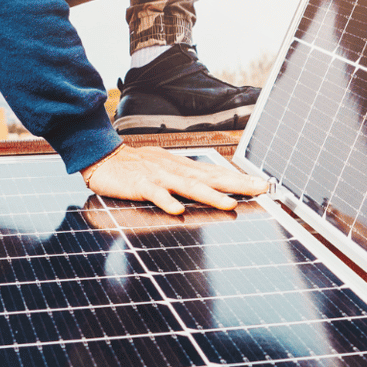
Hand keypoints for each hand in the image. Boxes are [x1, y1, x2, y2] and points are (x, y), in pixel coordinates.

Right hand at [79, 143, 269, 213]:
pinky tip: (176, 210)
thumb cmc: (136, 166)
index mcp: (183, 167)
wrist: (103, 157)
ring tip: (228, 203)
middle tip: (260, 189)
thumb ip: (188, 178)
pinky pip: (154, 193)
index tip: (263, 184)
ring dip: (209, 194)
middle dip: (237, 183)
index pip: (217, 173)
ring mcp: (158, 176)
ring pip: (188, 185)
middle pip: (211, 177)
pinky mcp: (139, 184)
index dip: (241, 178)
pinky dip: (166, 201)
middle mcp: (175, 169)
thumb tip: (214, 187)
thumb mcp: (166, 169)